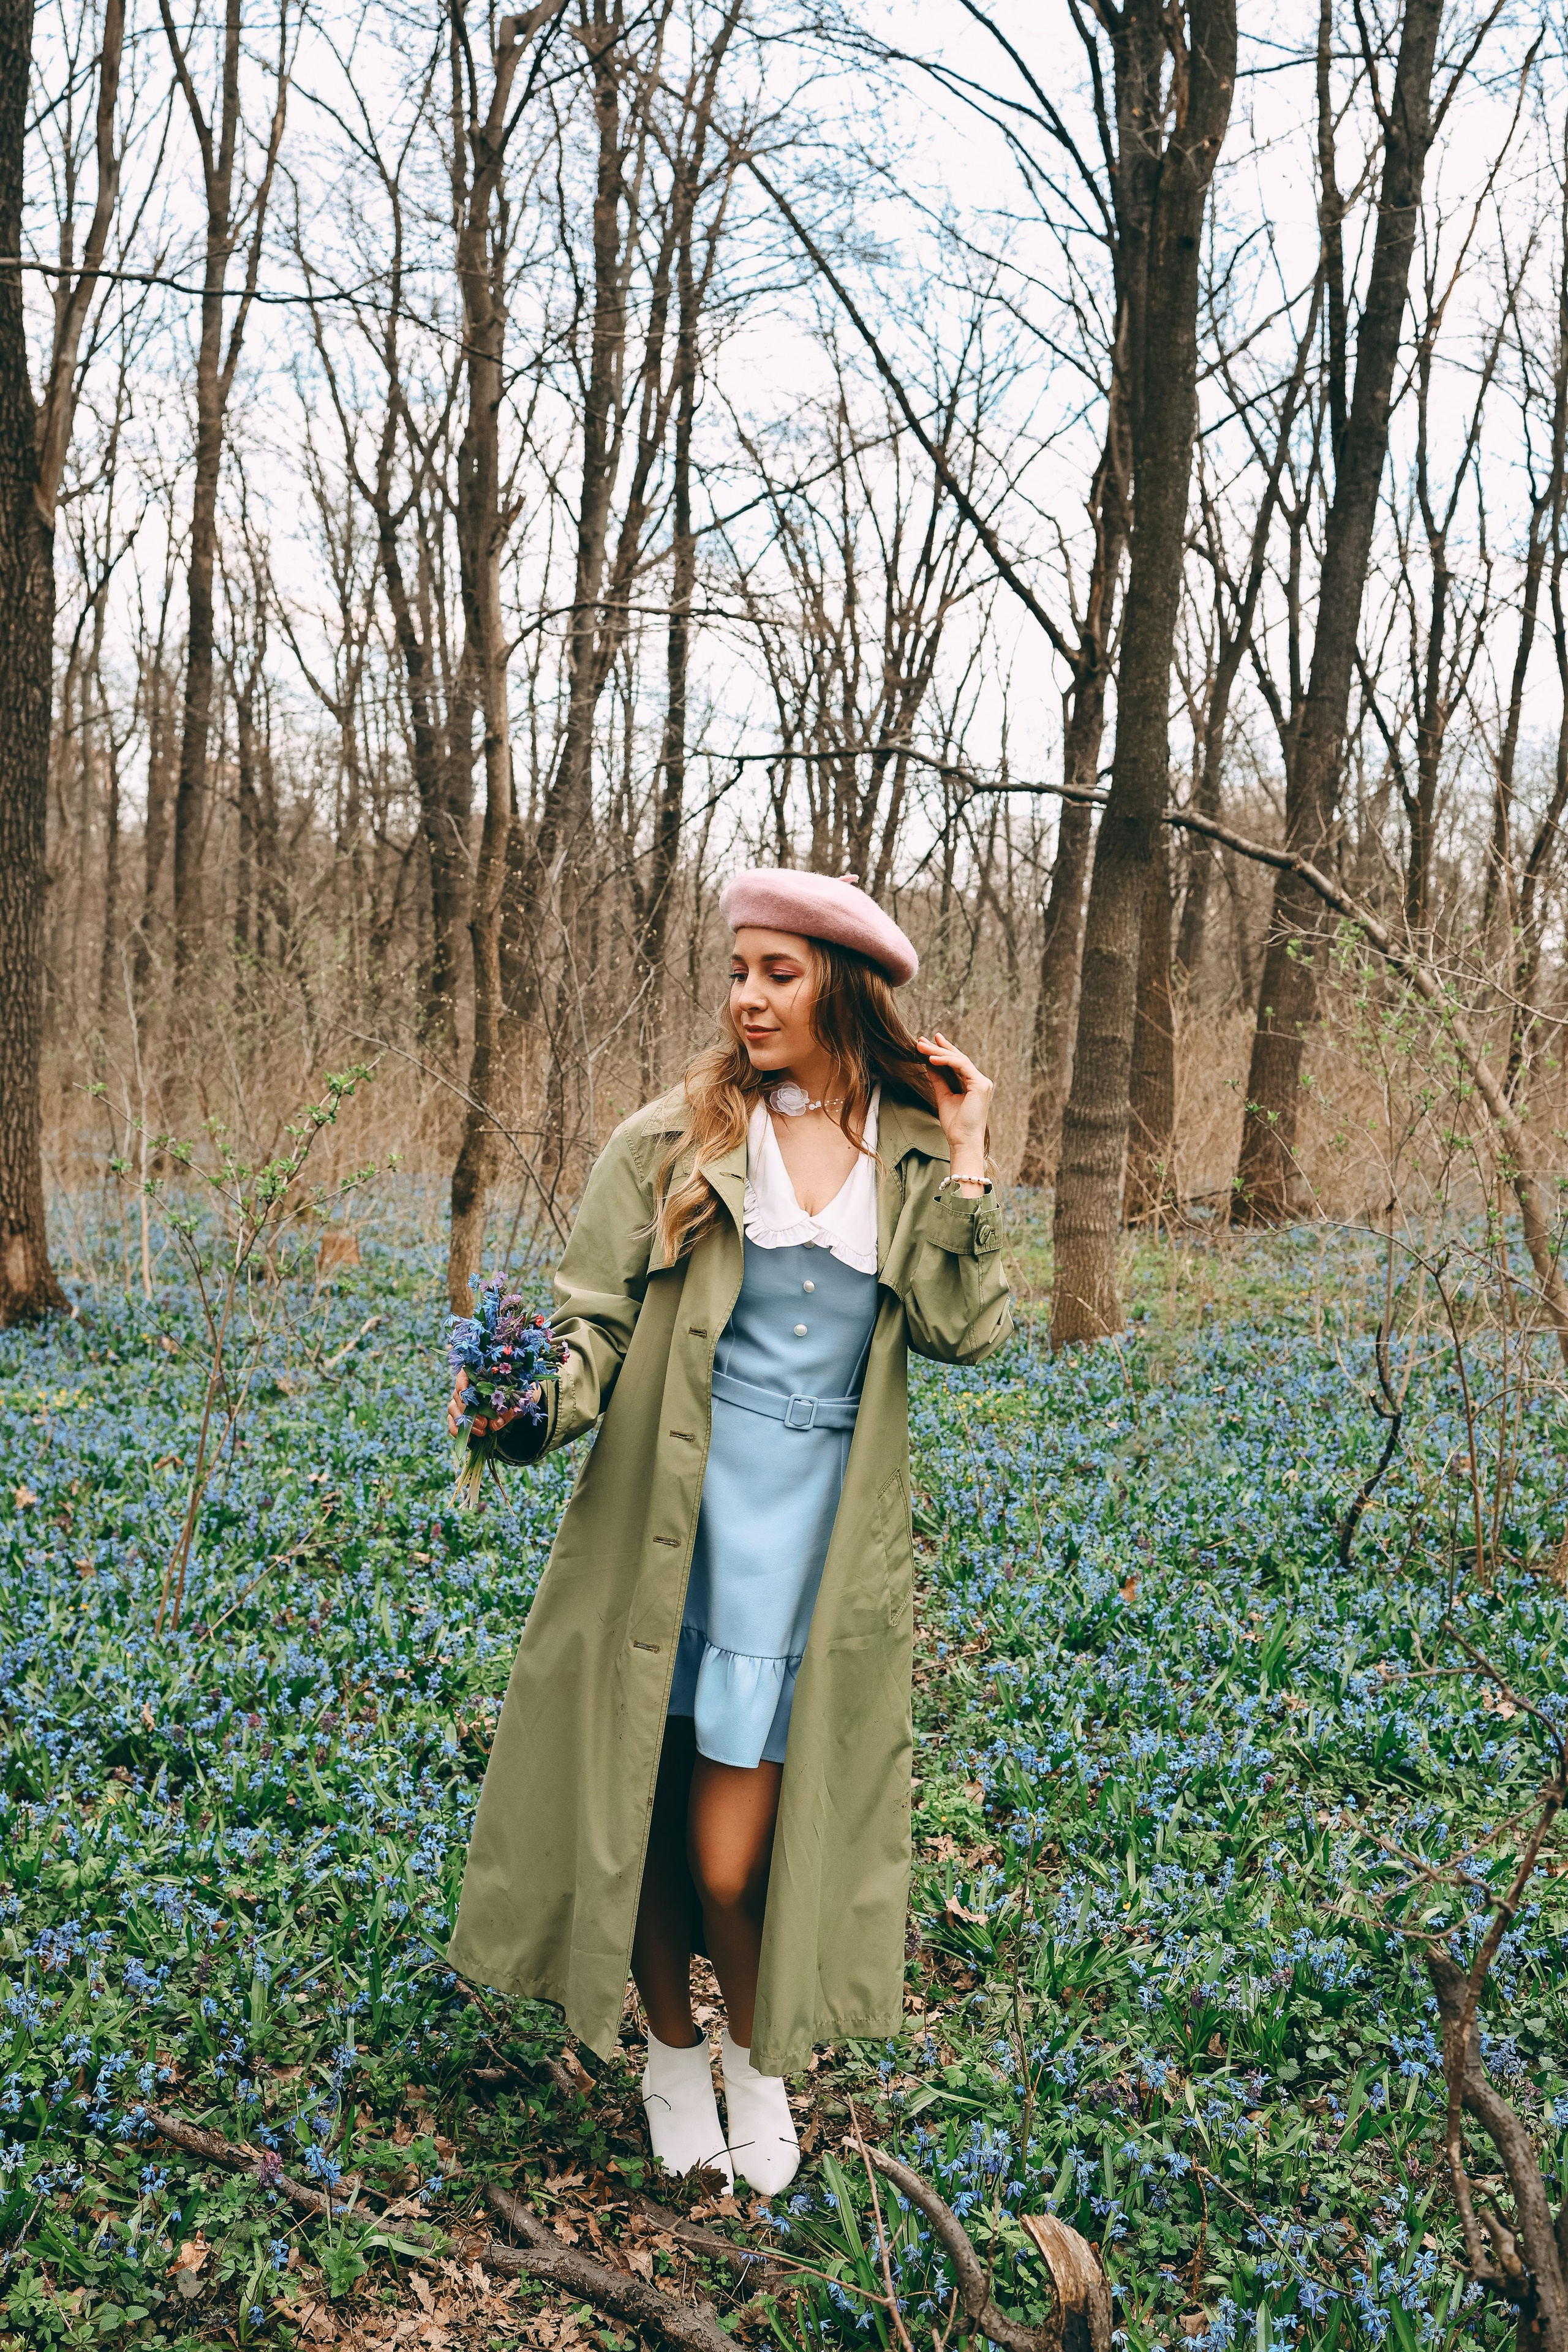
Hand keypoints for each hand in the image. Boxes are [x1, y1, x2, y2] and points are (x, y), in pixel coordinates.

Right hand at [447, 1365, 540, 1439]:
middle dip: (469, 1411)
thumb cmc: (516, 1399)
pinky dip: (457, 1431)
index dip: (460, 1383)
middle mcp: (468, 1388)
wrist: (517, 1408)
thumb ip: (507, 1412)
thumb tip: (494, 1424)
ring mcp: (462, 1402)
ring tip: (482, 1431)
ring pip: (453, 1408)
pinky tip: (470, 1439)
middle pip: (457, 1395)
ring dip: (464, 1422)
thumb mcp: (517, 1403)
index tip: (465, 1394)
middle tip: (484, 1423)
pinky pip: (453, 1423)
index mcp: (480, 1377)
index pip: (463, 1374)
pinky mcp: (461, 1416)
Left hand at [915, 1032, 992, 1173]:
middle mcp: (980, 1081)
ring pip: (959, 1060)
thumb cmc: (955, 1124)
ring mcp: (982, 1082)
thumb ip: (939, 1079)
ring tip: (922, 1047)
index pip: (958, 1063)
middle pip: (958, 1058)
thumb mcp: (943, 1096)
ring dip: (939, 1052)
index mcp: (973, 1084)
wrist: (962, 1141)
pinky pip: (962, 1066)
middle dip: (939, 1047)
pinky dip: (946, 1061)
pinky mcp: (981, 1085)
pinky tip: (932, 1059)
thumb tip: (929, 1064)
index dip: (944, 1050)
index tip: (930, 1041)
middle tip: (921, 1040)